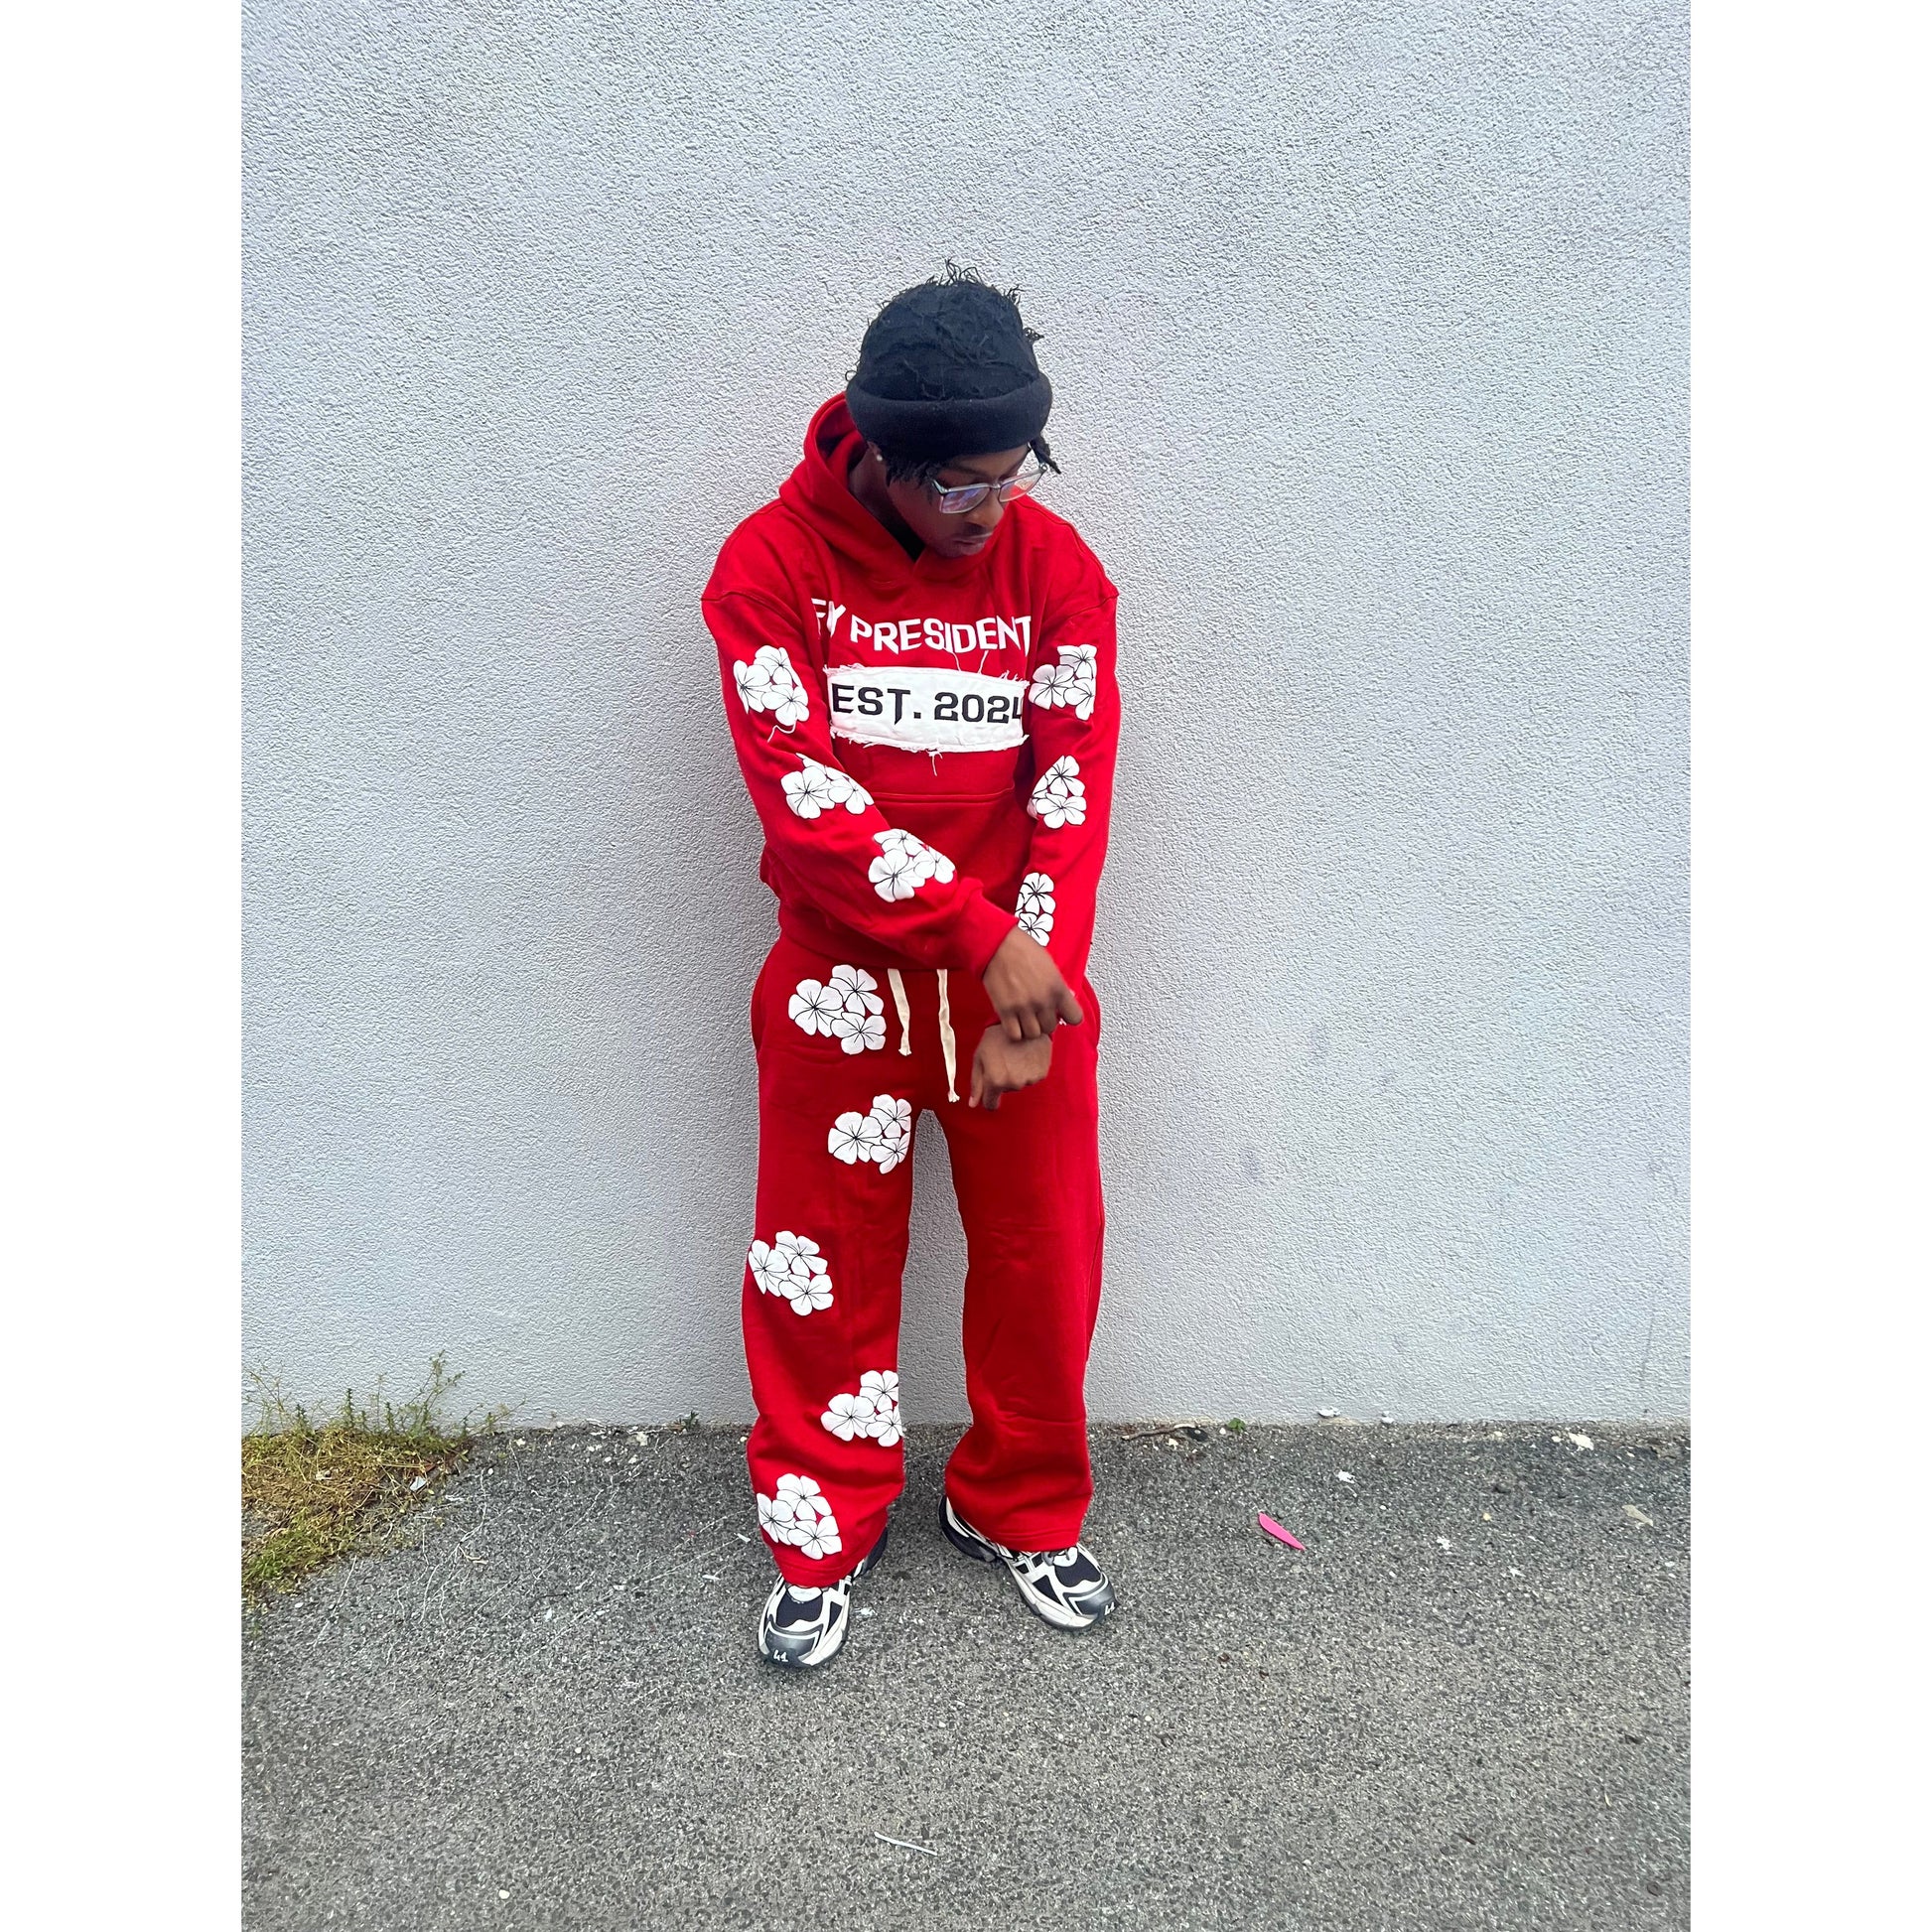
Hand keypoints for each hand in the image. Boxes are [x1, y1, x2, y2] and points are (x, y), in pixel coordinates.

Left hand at [969, 1026, 1052, 1110]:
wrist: (1022, 1021)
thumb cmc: (996, 1037)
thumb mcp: (980, 1057)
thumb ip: (976, 1083)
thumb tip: (972, 1104)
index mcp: (995, 1080)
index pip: (990, 1104)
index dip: (988, 1098)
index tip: (989, 1091)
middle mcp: (1014, 1083)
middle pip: (1005, 1091)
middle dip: (1003, 1079)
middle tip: (1003, 1059)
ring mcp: (1029, 1079)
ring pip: (1019, 1084)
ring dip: (1017, 1073)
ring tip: (1015, 1054)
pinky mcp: (1041, 1073)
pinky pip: (1032, 1078)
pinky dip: (1029, 1069)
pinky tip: (1026, 1055)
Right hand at [981, 926, 1083, 1042]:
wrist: (998, 945)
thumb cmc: (1023, 950)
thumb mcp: (1050, 965)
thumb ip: (1058, 986)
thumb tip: (1067, 998)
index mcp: (1058, 988)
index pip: (1075, 1018)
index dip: (1068, 1016)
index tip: (1061, 1013)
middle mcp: (1043, 1001)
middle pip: (1051, 1028)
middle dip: (1045, 1022)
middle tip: (1038, 1013)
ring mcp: (1024, 1007)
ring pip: (1033, 1034)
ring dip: (1029, 1028)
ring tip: (1024, 1018)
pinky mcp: (1005, 1011)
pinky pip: (1015, 1034)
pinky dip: (1015, 1031)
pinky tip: (1013, 1021)